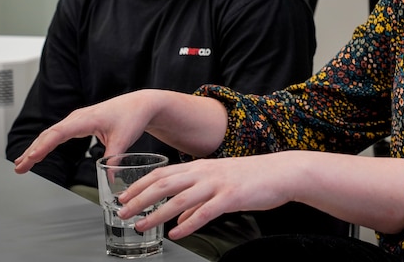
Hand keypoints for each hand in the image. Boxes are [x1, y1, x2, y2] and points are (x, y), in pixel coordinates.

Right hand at [13, 91, 154, 173]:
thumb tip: (108, 179)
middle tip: (19, 168)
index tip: (31, 158)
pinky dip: (45, 143)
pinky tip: (36, 153)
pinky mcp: (79, 123)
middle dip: (32, 151)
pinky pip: (57, 133)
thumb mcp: (123, 139)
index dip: (43, 147)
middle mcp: (78, 117)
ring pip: (51, 133)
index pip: (58, 134)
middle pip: (49, 134)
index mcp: (86, 119)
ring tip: (21, 164)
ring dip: (36, 148)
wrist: (140, 104)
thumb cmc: (132, 117)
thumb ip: (113, 159)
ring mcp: (77, 119)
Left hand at [117, 152, 303, 239]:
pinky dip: (188, 224)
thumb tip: (180, 220)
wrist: (281, 172)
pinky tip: (177, 234)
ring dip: (158, 213)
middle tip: (122, 212)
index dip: (140, 185)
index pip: (162, 173)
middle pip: (164, 184)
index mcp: (200, 167)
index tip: (123, 196)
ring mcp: (217, 184)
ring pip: (180, 198)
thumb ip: (197, 200)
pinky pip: (205, 212)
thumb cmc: (251, 177)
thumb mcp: (219, 183)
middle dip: (140, 199)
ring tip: (142, 225)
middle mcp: (204, 172)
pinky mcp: (231, 197)